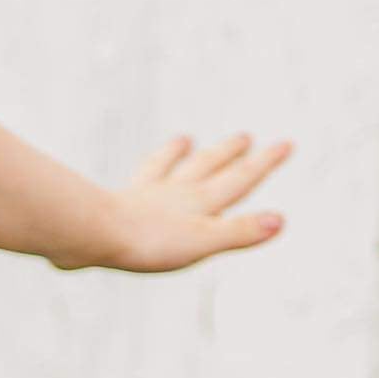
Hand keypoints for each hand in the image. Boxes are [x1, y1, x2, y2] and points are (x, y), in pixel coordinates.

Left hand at [93, 128, 292, 271]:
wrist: (93, 233)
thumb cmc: (148, 241)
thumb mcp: (203, 241)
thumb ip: (240, 231)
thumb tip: (281, 221)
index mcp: (200, 203)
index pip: (240, 180)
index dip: (264, 163)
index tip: (285, 143)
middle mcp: (175, 193)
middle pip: (209, 167)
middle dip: (230, 154)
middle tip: (245, 136)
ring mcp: (145, 196)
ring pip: (170, 170)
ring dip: (182, 155)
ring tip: (186, 140)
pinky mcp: (117, 204)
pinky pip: (133, 183)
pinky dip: (141, 173)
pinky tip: (138, 173)